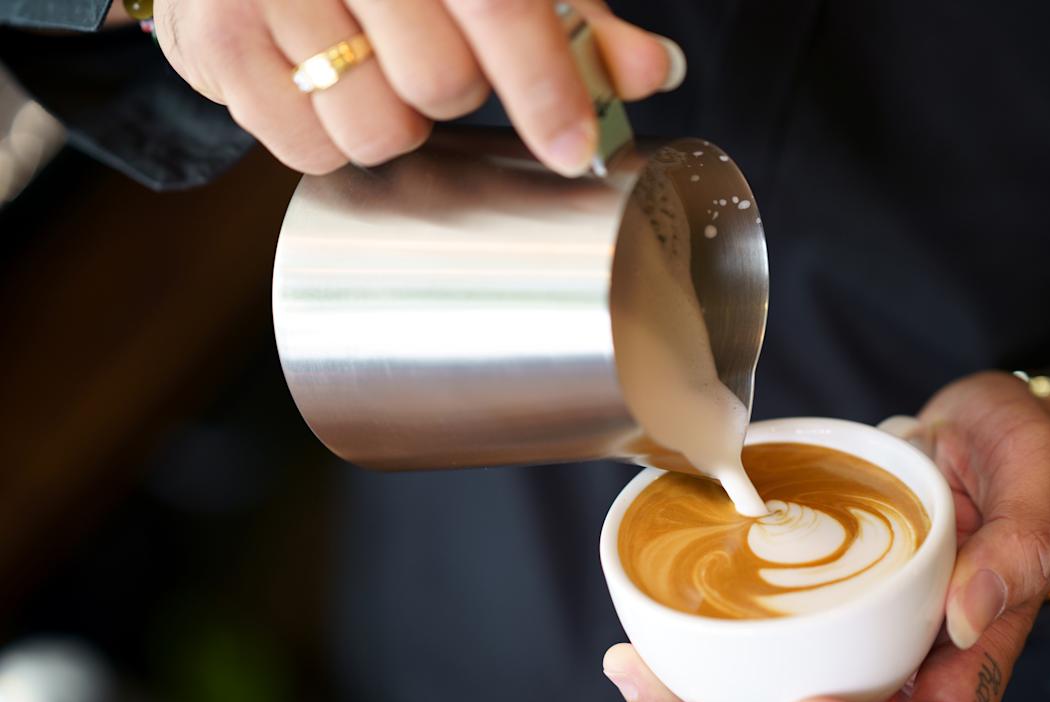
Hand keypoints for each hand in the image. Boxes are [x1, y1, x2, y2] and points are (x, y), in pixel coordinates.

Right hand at [151, 0, 683, 174]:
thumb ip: (575, 16)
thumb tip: (651, 74)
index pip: (499, 7)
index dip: (544, 88)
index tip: (574, 149)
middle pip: (440, 86)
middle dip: (455, 92)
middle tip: (434, 57)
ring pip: (375, 132)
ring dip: (395, 121)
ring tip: (374, 66)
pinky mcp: (210, 42)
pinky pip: (306, 151)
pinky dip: (331, 136)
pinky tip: (323, 79)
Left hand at [602, 371, 1049, 701]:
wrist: (977, 434)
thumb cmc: (1019, 458)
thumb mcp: (1036, 480)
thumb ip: (1020, 548)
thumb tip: (968, 619)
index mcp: (969, 666)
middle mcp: (906, 681)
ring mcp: (852, 663)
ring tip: (635, 679)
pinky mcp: (807, 634)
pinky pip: (749, 679)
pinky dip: (692, 676)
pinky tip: (639, 653)